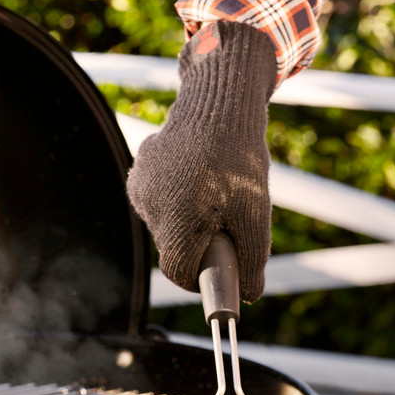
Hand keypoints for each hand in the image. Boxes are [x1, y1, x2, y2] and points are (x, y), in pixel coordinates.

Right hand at [126, 21, 276, 302]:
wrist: (218, 99)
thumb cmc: (240, 160)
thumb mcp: (256, 215)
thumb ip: (252, 261)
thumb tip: (251, 295)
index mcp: (175, 222)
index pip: (179, 273)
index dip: (202, 278)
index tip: (221, 266)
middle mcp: (148, 207)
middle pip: (173, 248)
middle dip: (199, 242)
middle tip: (227, 218)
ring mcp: (139, 186)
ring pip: (165, 224)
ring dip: (188, 218)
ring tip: (214, 191)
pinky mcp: (138, 169)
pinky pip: (158, 199)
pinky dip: (178, 197)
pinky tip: (197, 174)